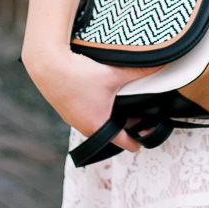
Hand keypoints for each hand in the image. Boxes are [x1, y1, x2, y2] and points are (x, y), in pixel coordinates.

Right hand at [22, 46, 161, 154]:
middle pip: (114, 132)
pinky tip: (104, 91)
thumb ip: (140, 71)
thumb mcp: (113, 74)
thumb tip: (162, 64)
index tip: (148, 134)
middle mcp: (84, 127)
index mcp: (97, 126)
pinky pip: (89, 112)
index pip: (124, 143)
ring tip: (124, 97)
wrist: (46, 64)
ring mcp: (74, 118)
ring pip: (101, 121)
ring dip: (113, 113)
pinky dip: (99, 106)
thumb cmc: (77, 74)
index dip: (140, 139)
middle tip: (142, 109)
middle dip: (129, 123)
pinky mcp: (67, 107)